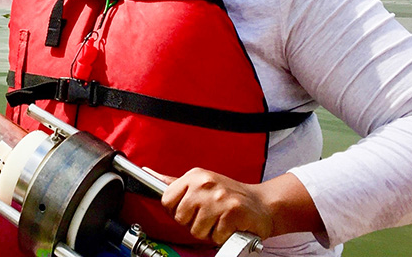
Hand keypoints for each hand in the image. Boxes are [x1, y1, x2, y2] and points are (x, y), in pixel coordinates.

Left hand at [156, 168, 322, 244]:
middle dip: (193, 223)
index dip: (177, 211)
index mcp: (195, 176)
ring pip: (196, 230)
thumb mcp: (200, 183)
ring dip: (209, 232)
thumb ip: (174, 182)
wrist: (263, 204)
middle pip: (180, 217)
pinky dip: (222, 236)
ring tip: (219, 221)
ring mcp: (219, 198)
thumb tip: (148, 173)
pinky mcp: (233, 213)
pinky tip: (229, 226)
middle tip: (209, 216)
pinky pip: (215, 236)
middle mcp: (205, 184)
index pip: (166, 199)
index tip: (190, 210)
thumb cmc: (230, 195)